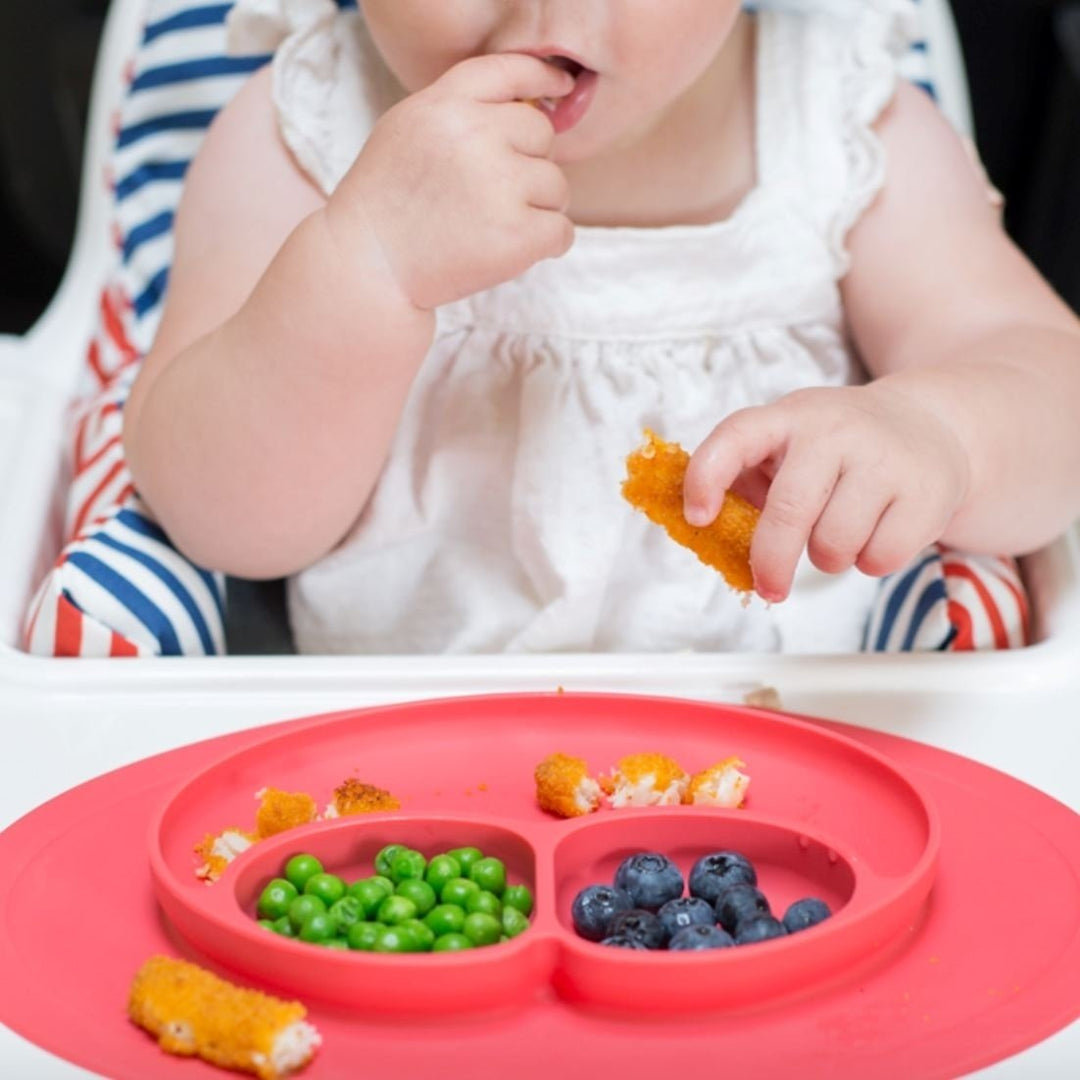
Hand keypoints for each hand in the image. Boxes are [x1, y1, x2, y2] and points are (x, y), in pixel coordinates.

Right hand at [326, 53, 575, 310]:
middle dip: (529, 164)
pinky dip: (547, 245)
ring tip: (491, 227)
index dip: (543, 77)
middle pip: (542, 133)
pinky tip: (512, 251)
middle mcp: (474, 136)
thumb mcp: (406, 131)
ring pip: (556, 186)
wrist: (369, 267)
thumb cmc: (387, 203)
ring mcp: (499, 185)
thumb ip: (459, 110)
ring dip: (536, 209)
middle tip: (494, 196)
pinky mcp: (517, 235)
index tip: (562, 86)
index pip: (510, 70)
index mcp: (444, 105)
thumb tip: (532, 103)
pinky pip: (562, 231)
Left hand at [682, 383, 971, 601]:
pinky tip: (877, 532)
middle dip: (771, 562)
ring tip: (838, 533)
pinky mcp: (925, 492)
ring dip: (827, 558)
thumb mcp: (789, 442)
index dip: (707, 479)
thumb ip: (745, 477)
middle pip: (789, 511)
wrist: (929, 424)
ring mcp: (884, 458)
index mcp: (788, 417)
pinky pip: (879, 558)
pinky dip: (870, 562)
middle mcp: (835, 429)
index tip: (697, 518)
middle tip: (768, 587)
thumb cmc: (838, 447)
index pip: (735, 438)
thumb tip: (707, 530)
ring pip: (834, 544)